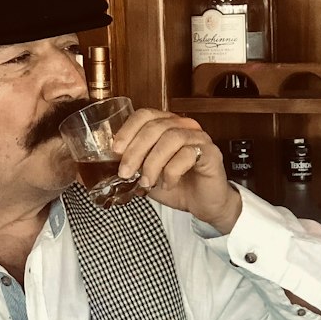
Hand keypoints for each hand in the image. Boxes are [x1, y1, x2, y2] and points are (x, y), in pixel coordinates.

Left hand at [113, 108, 241, 232]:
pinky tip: (168, 184)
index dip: (128, 130)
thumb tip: (109, 163)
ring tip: (147, 182)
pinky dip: (172, 172)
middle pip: (155, 127)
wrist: (204, 204)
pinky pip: (187, 155)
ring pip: (170, 139)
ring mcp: (199, 138)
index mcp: (167, 125)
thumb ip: (133, 164)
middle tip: (126, 173)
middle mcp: (184, 126)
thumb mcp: (147, 174)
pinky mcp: (211, 152)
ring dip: (153, 163)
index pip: (145, 115)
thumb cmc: (178, 186)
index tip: (115, 150)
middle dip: (135, 151)